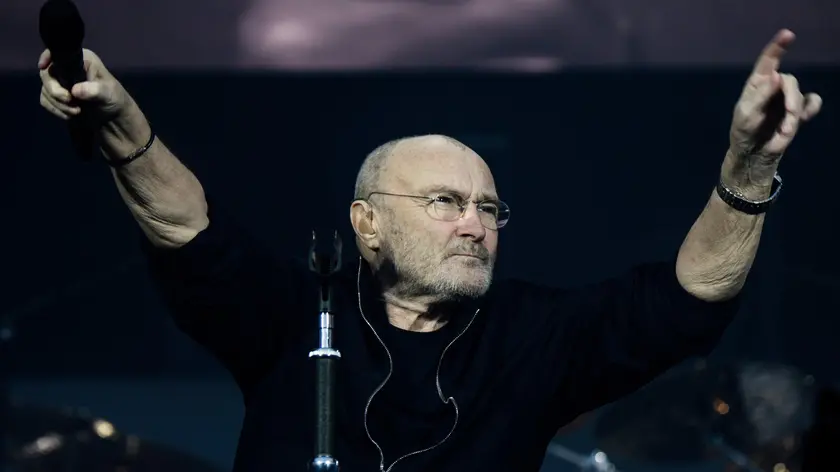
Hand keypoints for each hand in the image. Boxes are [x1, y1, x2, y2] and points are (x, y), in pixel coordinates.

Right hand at [38, 48, 129, 120]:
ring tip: (76, 111)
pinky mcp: (57, 97)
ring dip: (58, 104)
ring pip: (45, 90)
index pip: (58, 53)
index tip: (42, 67)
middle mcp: (68, 68)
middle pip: (47, 74)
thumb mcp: (108, 93)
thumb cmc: (114, 100)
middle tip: (69, 101)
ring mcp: (61, 82)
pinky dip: (56, 109)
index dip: (47, 57)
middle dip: (55, 91)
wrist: (114, 119)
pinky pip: (45, 101)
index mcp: (82, 59)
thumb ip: (94, 90)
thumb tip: (74, 90)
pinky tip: (69, 115)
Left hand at [729, 29, 821, 165]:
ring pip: (801, 95)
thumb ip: (761, 96)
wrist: (753, 152)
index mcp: (757, 83)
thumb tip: (776, 76)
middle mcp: (773, 86)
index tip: (787, 34)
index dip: (777, 47)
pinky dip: (810, 110)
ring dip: (795, 113)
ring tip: (784, 130)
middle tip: (790, 114)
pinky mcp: (798, 110)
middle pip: (790, 80)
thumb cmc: (744, 131)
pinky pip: (813, 102)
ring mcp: (787, 98)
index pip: (767, 61)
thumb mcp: (747, 115)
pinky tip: (801, 119)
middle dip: (792, 98)